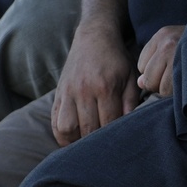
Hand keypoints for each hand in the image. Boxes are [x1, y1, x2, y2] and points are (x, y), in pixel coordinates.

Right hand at [51, 21, 138, 145]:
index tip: (120, 143)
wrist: (93, 37)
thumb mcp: (130, 76)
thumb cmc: (116, 60)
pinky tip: (72, 139)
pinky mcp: (58, 93)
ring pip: (67, 127)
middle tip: (105, 148)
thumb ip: (131, 101)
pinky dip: (61, 135)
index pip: (109, 122)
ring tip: (87, 145)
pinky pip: (54, 121)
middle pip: (88, 128)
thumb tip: (130, 125)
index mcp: (105, 87)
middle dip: (97, 142)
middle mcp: (84, 90)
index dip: (114, 137)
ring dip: (77, 141)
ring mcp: (68, 92)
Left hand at [137, 24, 184, 96]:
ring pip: (158, 86)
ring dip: (168, 90)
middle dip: (158, 83)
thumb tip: (141, 83)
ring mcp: (177, 55)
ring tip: (185, 81)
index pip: (141, 64)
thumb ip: (155, 62)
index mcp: (163, 34)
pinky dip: (176, 95)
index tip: (169, 70)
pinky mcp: (186, 70)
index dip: (154, 72)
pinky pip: (169, 92)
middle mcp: (167, 42)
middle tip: (178, 78)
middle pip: (147, 77)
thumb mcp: (177, 46)